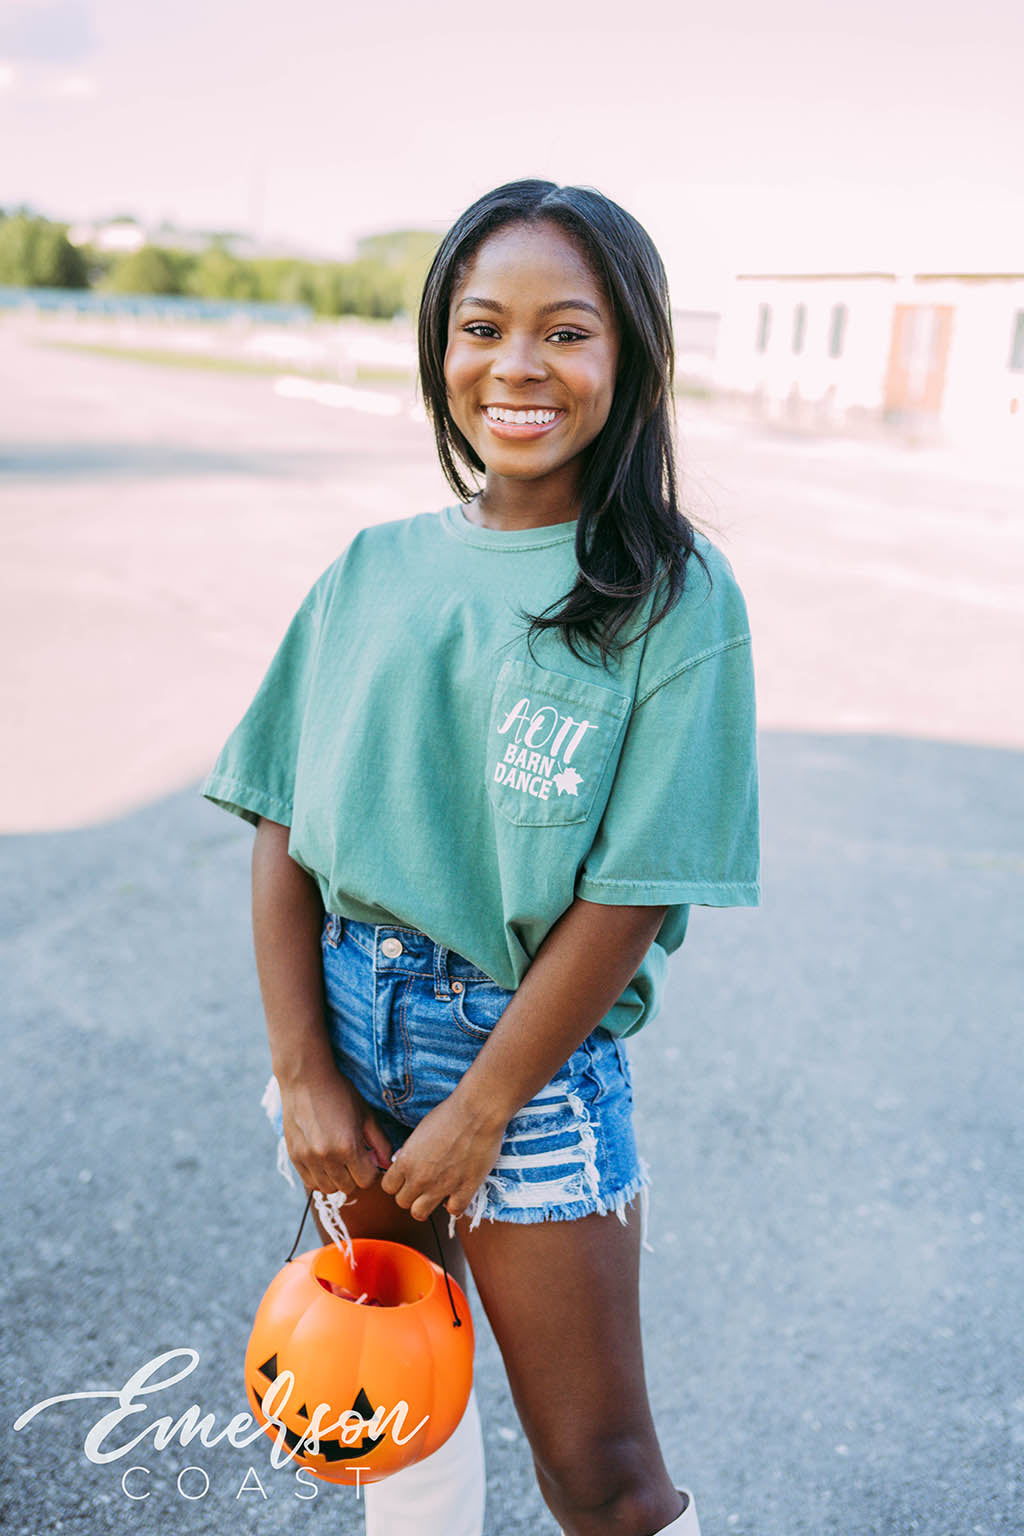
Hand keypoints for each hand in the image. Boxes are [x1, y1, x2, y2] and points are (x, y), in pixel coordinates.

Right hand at [279, 1069, 392, 1196]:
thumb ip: (380, 1143)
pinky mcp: (294, 1157)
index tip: (368, 1157)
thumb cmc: (339, 1093)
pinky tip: (324, 1161)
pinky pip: (310, 1183)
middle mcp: (326, 1157)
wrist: (306, 1079)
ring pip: (329, 1189)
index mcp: (348, 1146)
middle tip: (354, 1157)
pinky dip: (319, 1177)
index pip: (366, 1180)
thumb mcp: (366, 1115)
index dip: (371, 1170)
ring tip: (338, 1160)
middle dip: (355, 1175)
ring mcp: (308, 1158)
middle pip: (348, 1187)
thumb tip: (388, 1164)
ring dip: (337, 1179)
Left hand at [379, 1092, 506, 1222]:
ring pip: (420, 1213)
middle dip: (411, 1194)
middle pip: (402, 1202)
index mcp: (406, 1161)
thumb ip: (410, 1152)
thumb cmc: (449, 1114)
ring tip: (437, 1192)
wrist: (477, 1112)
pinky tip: (458, 1192)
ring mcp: (442, 1187)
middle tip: (423, 1184)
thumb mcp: (420, 1130)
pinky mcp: (465, 1190)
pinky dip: (455, 1204)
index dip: (397, 1182)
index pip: (388, 1187)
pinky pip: (453, 1211)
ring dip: (427, 1204)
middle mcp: (420, 1178)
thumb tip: (404, 1162)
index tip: (406, 1177)